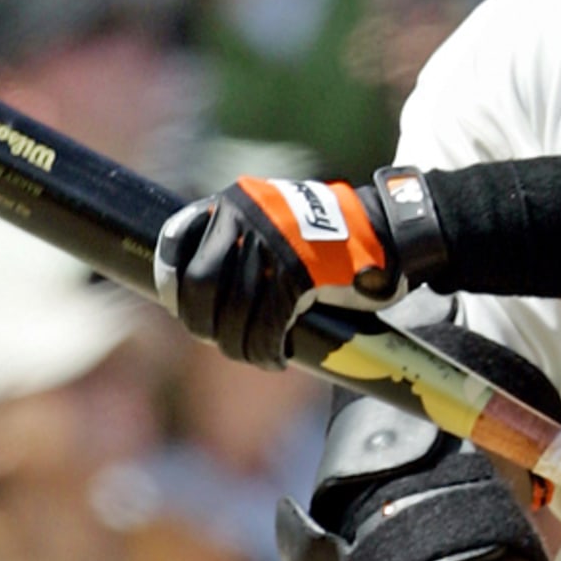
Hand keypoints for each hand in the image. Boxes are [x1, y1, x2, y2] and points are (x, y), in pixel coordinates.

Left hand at [154, 175, 397, 366]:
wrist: (386, 231)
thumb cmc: (330, 236)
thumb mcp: (276, 220)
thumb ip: (239, 240)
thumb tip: (197, 288)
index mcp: (235, 201)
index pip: (179, 243)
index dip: (175, 285)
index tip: (183, 310)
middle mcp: (246, 217)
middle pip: (200, 285)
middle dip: (204, 323)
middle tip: (222, 341)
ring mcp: (271, 243)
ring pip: (234, 311)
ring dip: (239, 345)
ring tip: (254, 355)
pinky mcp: (298, 272)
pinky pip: (268, 324)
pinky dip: (267, 350)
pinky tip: (276, 358)